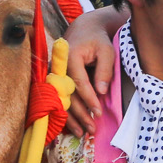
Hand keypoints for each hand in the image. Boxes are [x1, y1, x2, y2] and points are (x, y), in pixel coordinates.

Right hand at [61, 5, 127, 135]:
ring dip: (71, 118)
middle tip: (92, 128)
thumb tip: (101, 92)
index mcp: (70, 57)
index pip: (79, 82)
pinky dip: (65, 113)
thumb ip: (104, 70)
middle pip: (68, 95)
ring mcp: (54, 74)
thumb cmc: (97, 39)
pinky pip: (59, 98)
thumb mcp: (107, 50)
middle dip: (80, 114)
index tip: (98, 113)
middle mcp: (58, 66)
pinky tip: (71, 126)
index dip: (89, 99)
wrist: (83, 29)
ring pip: (61, 99)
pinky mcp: (55, 80)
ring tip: (81, 133)